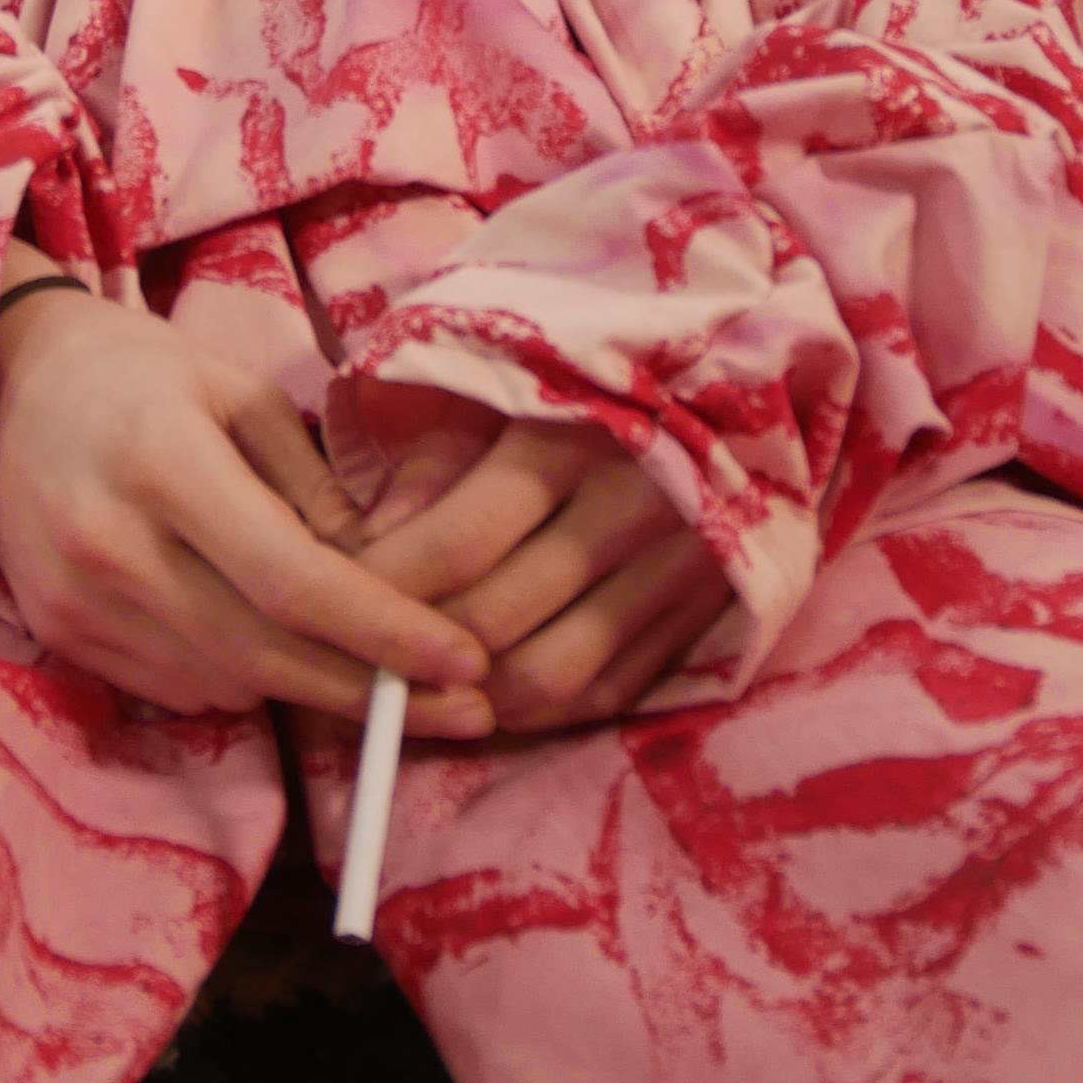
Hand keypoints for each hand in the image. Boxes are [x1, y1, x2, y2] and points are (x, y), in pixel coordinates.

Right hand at [0, 291, 491, 731]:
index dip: (386, 633)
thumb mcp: (240, 393)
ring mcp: (76, 603)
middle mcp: (112, 546)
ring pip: (229, 683)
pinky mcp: (59, 635)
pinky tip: (274, 643)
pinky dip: (243, 677)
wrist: (3, 386)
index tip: (466, 659)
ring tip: (374, 664)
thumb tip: (389, 576)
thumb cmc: (140, 374)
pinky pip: (180, 690)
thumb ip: (314, 486)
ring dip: (310, 684)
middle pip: (267, 653)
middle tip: (466, 706)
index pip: (293, 582)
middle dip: (375, 689)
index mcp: (164, 464)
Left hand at [346, 383, 726, 732]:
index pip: (457, 543)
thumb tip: (368, 545)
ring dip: (471, 696)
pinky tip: (491, 694)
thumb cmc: (598, 373)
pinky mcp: (706, 613)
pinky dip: (538, 709)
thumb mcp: (512, 380)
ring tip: (419, 683)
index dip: (383, 585)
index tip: (337, 593)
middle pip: (497, 620)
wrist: (745, 383)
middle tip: (361, 652)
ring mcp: (681, 568)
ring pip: (551, 674)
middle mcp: (637, 506)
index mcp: (578, 434)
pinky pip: (606, 692)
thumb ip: (436, 457)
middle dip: (413, 649)